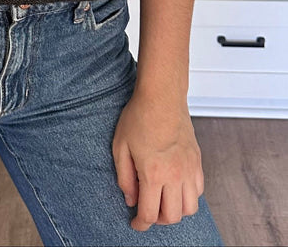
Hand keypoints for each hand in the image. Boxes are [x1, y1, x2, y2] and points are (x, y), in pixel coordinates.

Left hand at [112, 90, 203, 231]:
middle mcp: (175, 175)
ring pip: (190, 208)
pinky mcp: (197, 161)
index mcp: (153, 173)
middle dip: (158, 220)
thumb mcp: (120, 147)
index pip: (150, 214)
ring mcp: (189, 169)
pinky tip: (176, 187)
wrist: (162, 95)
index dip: (140, 224)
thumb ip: (124, 177)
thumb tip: (130, 199)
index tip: (135, 223)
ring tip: (163, 201)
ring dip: (176, 211)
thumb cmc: (139, 116)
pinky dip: (189, 196)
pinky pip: (199, 191)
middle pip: (173, 217)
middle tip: (147, 210)